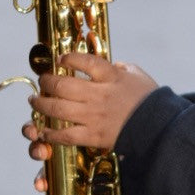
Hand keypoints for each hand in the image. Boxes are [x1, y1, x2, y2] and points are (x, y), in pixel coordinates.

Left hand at [23, 53, 158, 189]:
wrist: (159, 129)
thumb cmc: (149, 99)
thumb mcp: (136, 75)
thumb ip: (118, 67)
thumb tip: (105, 64)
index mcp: (111, 77)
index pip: (84, 61)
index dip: (67, 58)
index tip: (60, 58)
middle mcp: (99, 95)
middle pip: (62, 86)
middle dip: (46, 82)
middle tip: (43, 81)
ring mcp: (94, 117)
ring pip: (57, 109)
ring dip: (41, 104)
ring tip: (35, 101)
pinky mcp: (93, 136)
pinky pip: (65, 135)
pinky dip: (50, 133)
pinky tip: (43, 130)